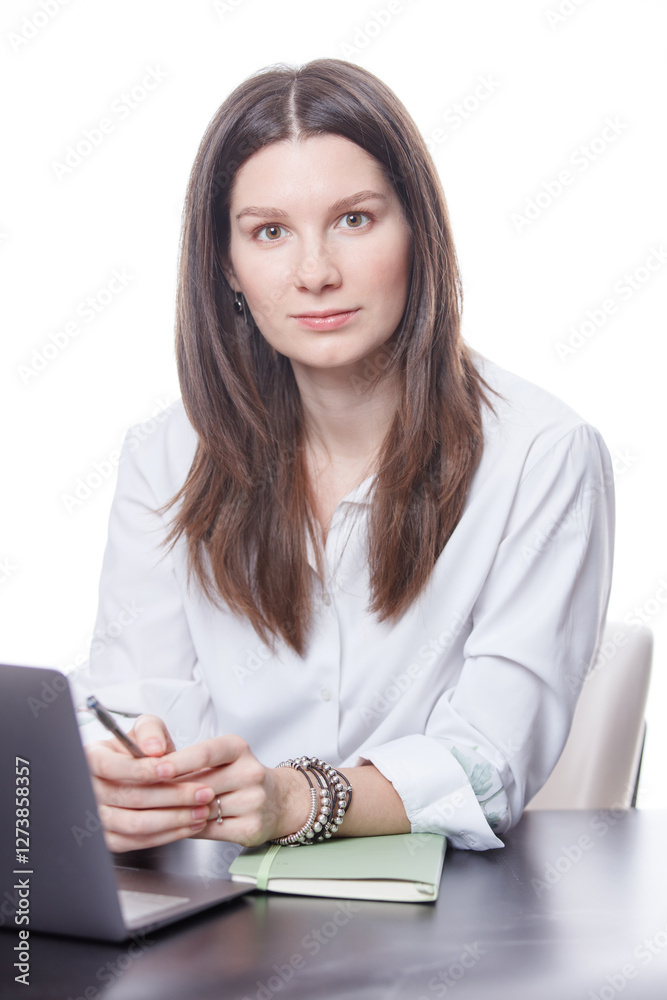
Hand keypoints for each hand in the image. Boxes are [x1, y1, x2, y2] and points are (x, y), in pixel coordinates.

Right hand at [84, 714, 216, 852]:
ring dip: (174, 819)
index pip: (112, 767)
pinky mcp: (110, 839)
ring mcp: (98, 818)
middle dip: (173, 796)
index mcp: (93, 759)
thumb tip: (154, 748)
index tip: (171, 769)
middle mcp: (91, 791)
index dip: (142, 770)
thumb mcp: (146, 729)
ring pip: (136, 824)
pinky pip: (138, 842)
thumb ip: (151, 731)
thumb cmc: (139, 750)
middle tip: (203, 793)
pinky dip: (167, 835)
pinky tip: (188, 825)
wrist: (138, 773)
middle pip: (130, 798)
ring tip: (201, 810)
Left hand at [85, 715, 309, 851]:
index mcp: (238, 748)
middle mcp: (250, 772)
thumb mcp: (221, 757)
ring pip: (203, 810)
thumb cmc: (238, 776)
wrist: (279, 800)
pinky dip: (191, 829)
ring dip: (178, 813)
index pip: (207, 752)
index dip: (180, 761)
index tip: (157, 767)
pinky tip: (181, 824)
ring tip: (159, 811)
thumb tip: (151, 770)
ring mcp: (254, 801)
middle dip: (171, 792)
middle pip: (201, 784)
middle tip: (143, 794)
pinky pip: (209, 831)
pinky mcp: (251, 827)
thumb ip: (191, 762)